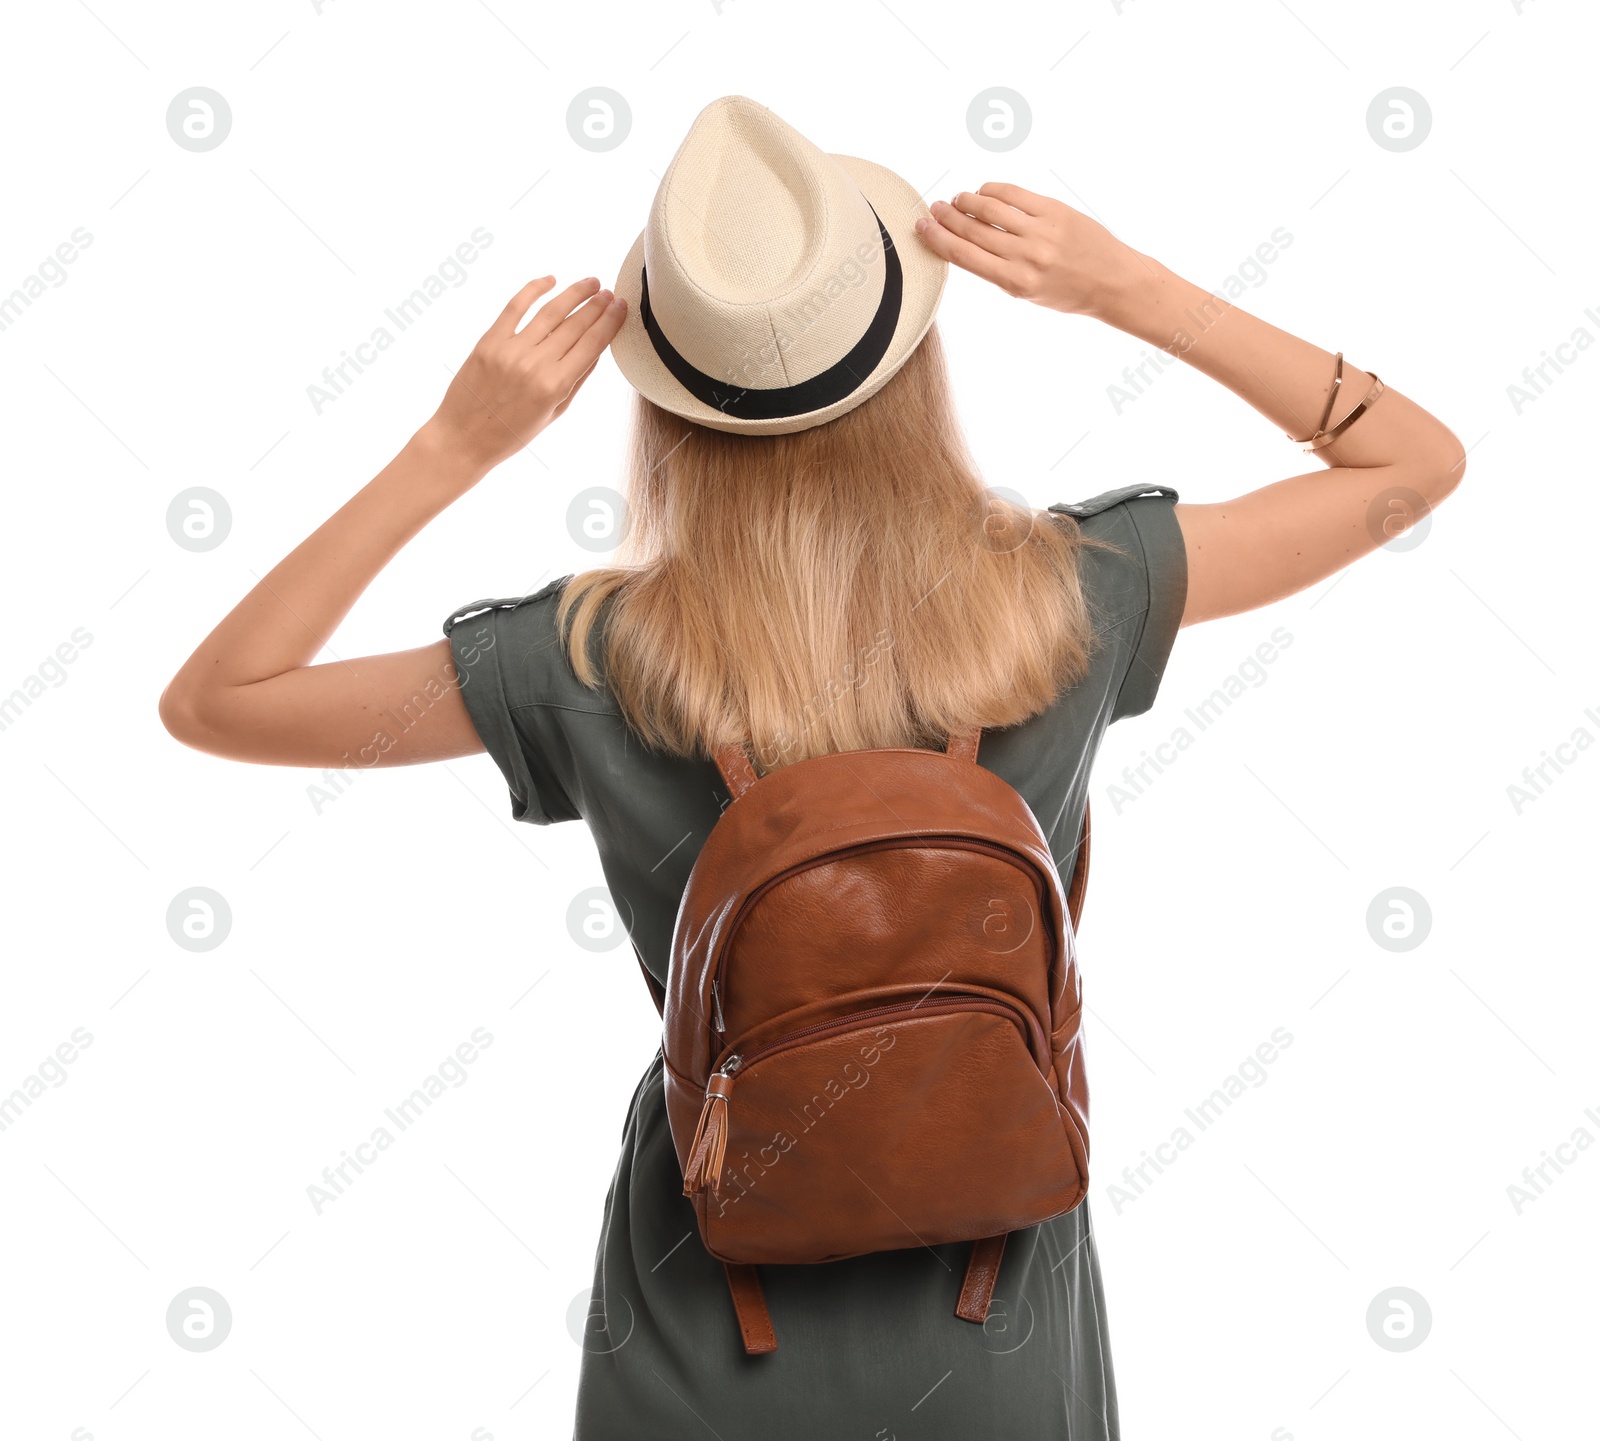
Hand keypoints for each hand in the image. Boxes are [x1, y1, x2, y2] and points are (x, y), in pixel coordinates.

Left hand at [424, 275, 626, 476]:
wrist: (464, 439)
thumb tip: (596, 350)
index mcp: (555, 386)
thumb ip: (576, 381)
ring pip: (550, 311)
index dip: (610, 322)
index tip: (622, 307)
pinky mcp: (489, 341)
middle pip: (575, 325)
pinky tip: (550, 280)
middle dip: (597, 306)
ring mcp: (511, 350)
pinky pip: (515, 306)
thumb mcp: (554, 414)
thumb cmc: (511, 434)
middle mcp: (535, 364)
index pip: (592, 345)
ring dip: (574, 293)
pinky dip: (534, 289)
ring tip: (591, 283)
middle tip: (610, 293)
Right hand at [914, 184, 1144, 318]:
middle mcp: (1026, 256)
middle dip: (946, 217)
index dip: (937, 238)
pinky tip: (983, 192)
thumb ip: (999, 270)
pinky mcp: (1055, 211)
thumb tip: (968, 243)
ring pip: (990, 208)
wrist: (1113, 282)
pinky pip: (1014, 195)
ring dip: (966, 201)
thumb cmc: (1069, 293)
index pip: (964, 256)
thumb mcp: (1027, 295)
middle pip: (972, 229)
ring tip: (955, 200)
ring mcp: (1041, 231)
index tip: (921, 227)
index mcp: (1015, 283)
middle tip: (933, 209)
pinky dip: (993, 191)